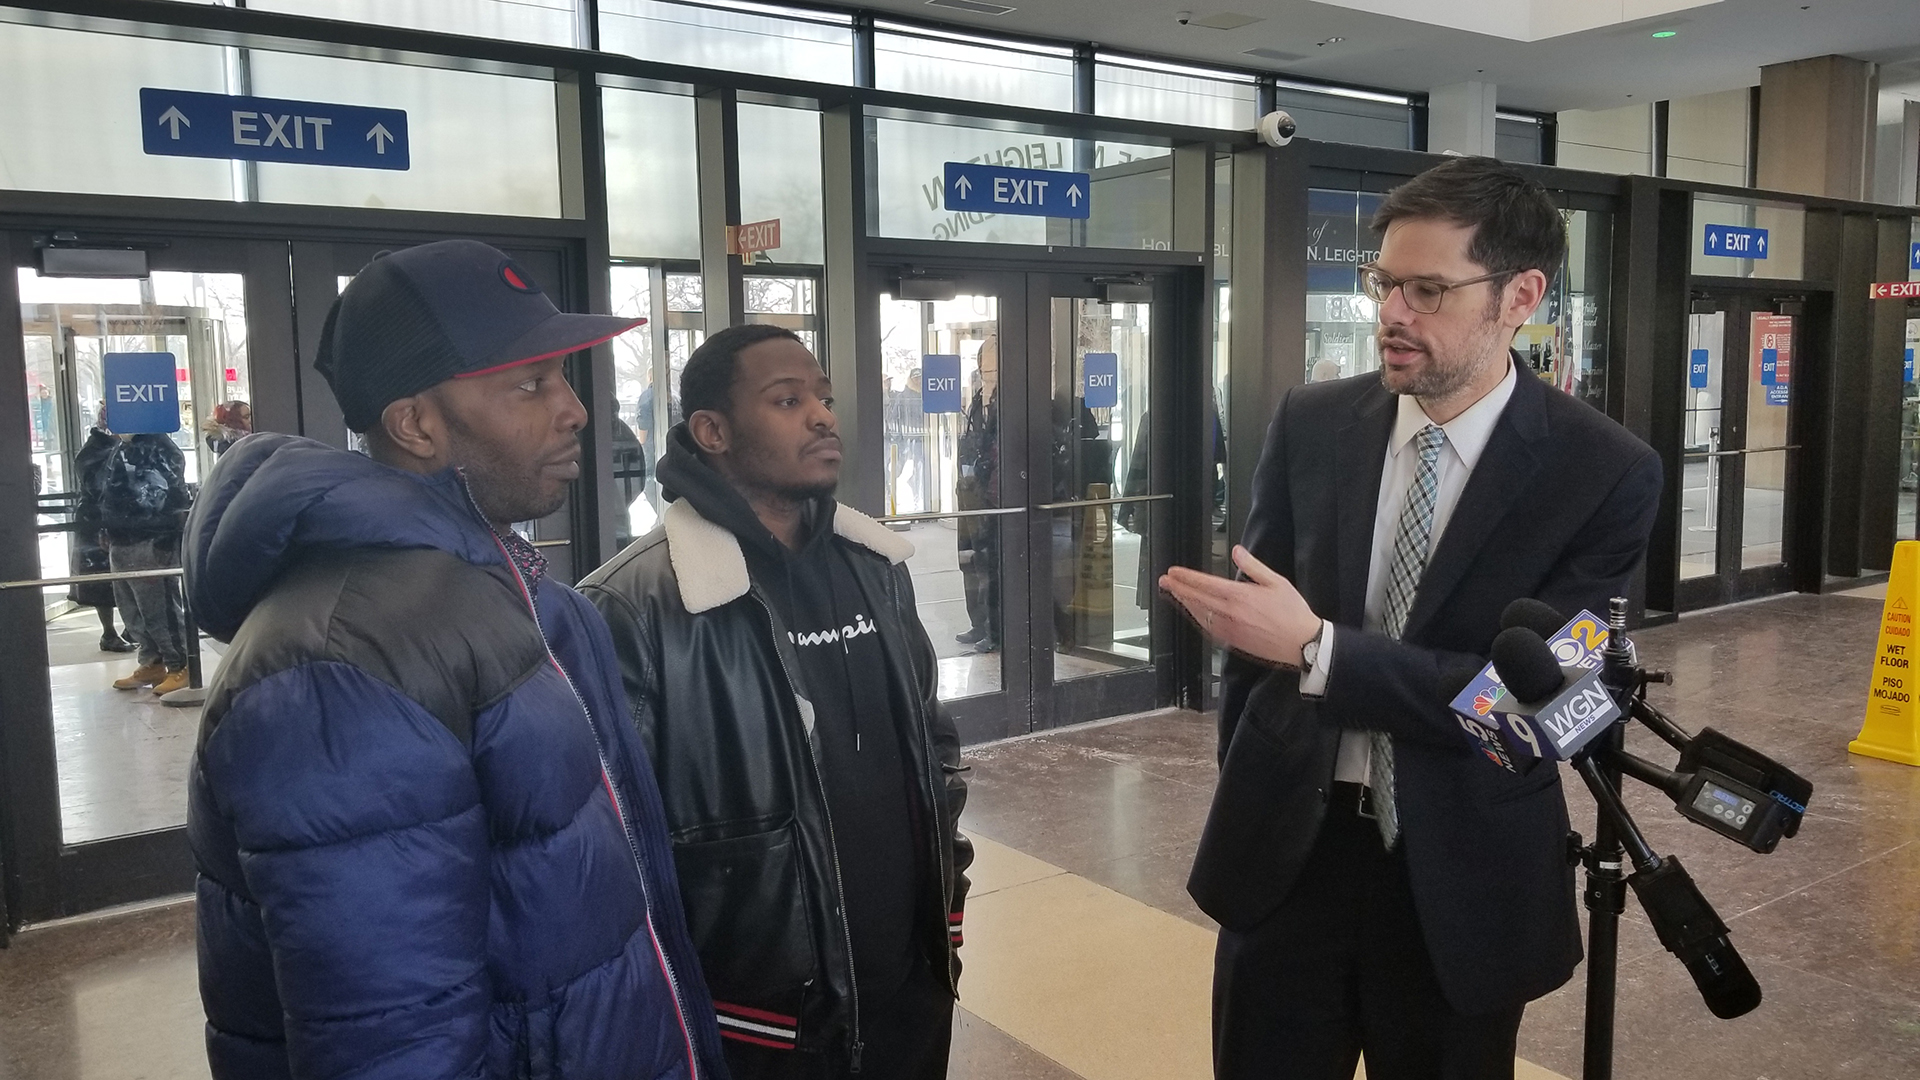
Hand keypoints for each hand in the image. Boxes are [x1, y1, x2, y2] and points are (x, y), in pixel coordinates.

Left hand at [1160, 545, 1320, 668]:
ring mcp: (1230, 630)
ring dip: (1185, 604)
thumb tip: (1237, 551)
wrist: (1302, 643)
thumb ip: (1252, 565)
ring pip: (1199, 615)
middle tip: (1165, 581)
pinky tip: (1193, 614)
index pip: (1205, 584)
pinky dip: (1197, 619)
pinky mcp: (1233, 641)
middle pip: (1196, 599)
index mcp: (1240, 596)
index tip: (1173, 572)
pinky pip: (1209, 629)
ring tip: (1174, 595)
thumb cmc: (1292, 613)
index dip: (1186, 577)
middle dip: (1178, 589)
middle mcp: (1231, 614)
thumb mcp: (1276, 581)